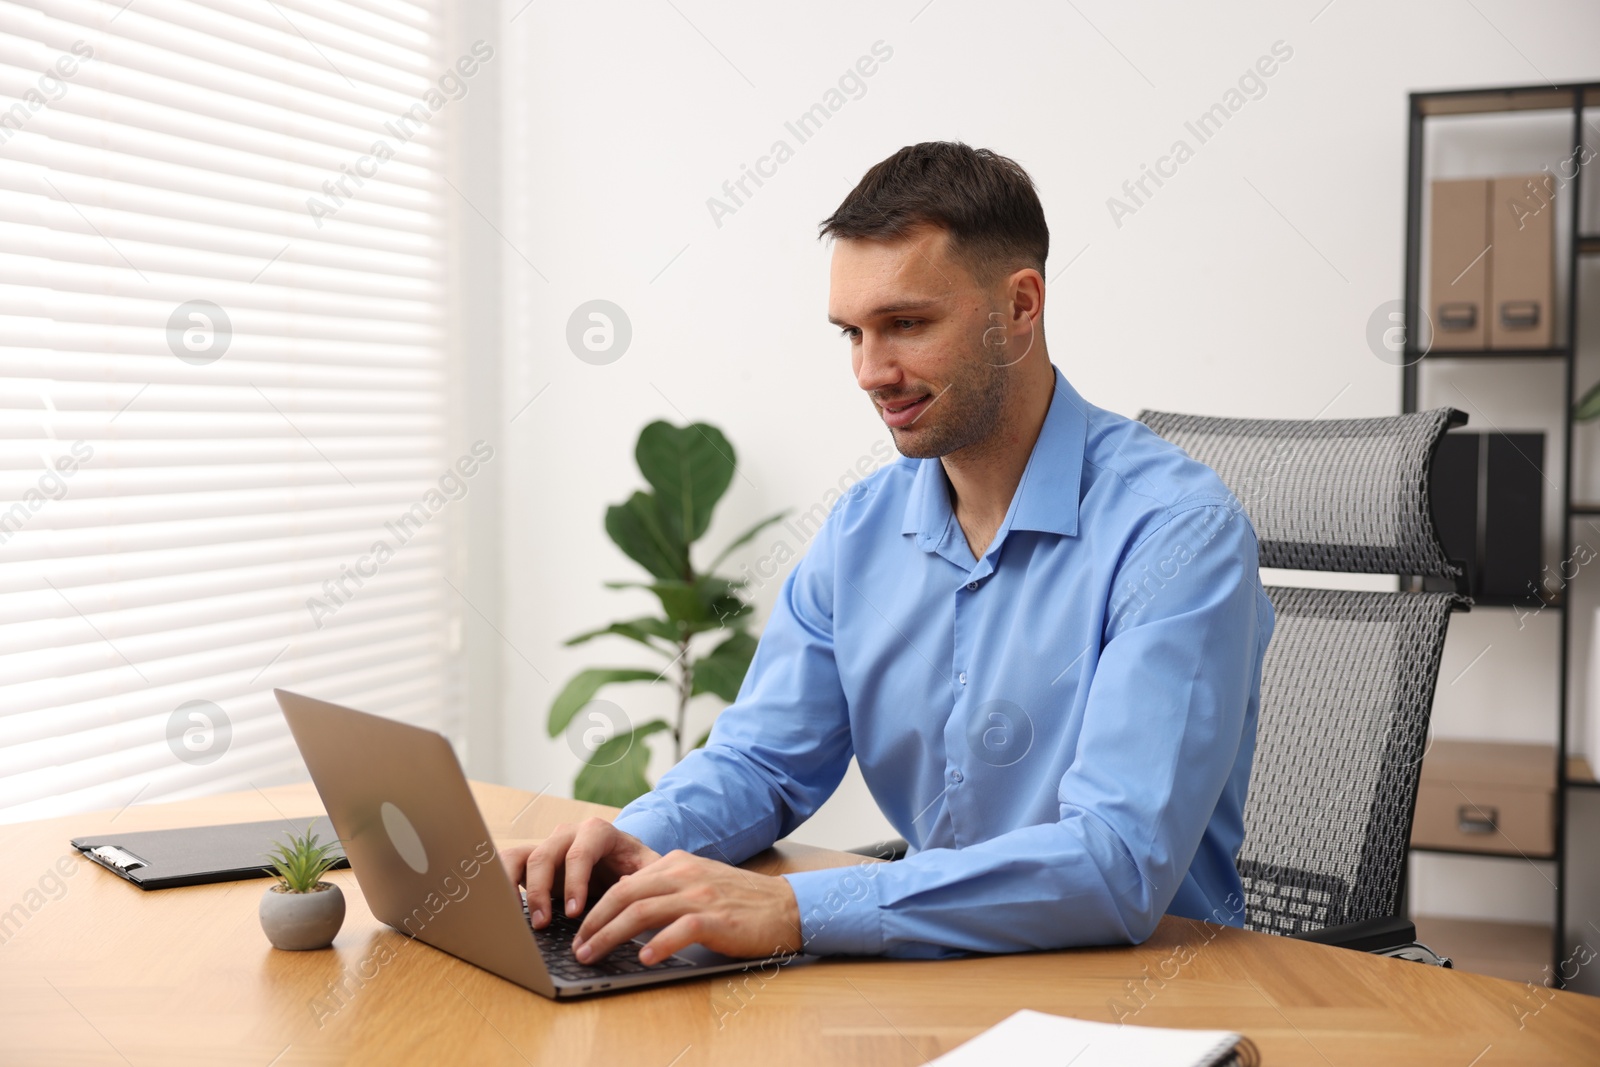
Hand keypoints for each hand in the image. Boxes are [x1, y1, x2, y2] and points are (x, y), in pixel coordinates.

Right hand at [499, 817, 661, 926]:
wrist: (622, 858)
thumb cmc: (634, 864)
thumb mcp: (648, 867)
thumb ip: (646, 874)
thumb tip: (626, 888)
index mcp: (597, 831)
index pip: (580, 853)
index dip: (574, 882)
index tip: (574, 912)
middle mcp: (568, 834)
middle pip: (545, 854)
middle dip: (541, 890)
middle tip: (543, 923)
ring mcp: (549, 845)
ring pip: (521, 856)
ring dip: (515, 886)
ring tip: (518, 917)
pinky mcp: (534, 860)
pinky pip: (510, 864)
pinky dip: (502, 882)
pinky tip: (506, 909)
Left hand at [572, 849, 802, 965]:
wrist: (786, 907)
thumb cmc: (740, 901)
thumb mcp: (697, 882)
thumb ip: (664, 887)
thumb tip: (624, 896)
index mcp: (676, 863)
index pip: (624, 883)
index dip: (596, 908)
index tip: (579, 930)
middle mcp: (684, 874)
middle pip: (625, 895)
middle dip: (594, 922)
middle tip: (578, 947)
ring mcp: (701, 895)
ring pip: (642, 911)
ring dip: (611, 936)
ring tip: (592, 955)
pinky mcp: (718, 919)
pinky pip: (680, 929)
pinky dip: (658, 944)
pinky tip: (644, 959)